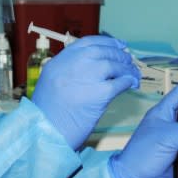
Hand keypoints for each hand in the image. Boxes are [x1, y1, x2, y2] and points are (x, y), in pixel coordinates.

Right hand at [32, 35, 140, 149]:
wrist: (45, 135)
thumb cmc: (48, 115)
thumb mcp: (52, 84)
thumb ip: (69, 71)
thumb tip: (95, 65)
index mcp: (59, 62)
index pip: (87, 43)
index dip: (106, 42)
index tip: (118, 45)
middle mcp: (71, 65)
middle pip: (102, 51)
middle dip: (118, 55)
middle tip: (128, 60)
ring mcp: (85, 77)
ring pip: (113, 65)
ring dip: (126, 69)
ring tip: (132, 74)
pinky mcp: (99, 93)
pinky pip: (119, 82)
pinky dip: (128, 82)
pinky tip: (131, 84)